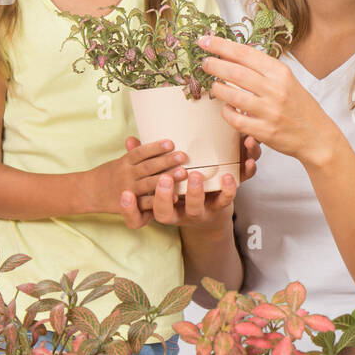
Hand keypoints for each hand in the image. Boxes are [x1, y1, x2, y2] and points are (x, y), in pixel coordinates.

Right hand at [88, 137, 186, 215]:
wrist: (89, 192)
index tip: (171, 143)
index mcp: (125, 161)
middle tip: (183, 156)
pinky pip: (146, 203)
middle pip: (148, 167)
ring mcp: (129, 189)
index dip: (155, 147)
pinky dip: (160, 199)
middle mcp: (127, 174)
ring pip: (149, 183)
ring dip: (166, 178)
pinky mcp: (131, 204)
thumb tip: (134, 137)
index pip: (140, 152)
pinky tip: (175, 197)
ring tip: (183, 173)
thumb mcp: (119, 161)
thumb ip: (132, 152)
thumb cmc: (110, 175)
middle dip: (166, 161)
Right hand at [117, 134, 261, 229]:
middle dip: (163, 195)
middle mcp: (176, 213)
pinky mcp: (218, 208)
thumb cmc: (179, 190)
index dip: (130, 207)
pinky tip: (228, 176)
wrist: (210, 215)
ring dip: (194, 192)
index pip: (141, 208)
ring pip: (194, 208)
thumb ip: (145, 161)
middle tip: (164, 178)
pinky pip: (224, 201)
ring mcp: (197, 212)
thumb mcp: (160, 180)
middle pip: (165, 211)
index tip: (125, 195)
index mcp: (158, 207)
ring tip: (194, 175)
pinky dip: (228, 189)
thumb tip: (130, 139)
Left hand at [197, 35, 334, 163]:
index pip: (246, 53)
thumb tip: (231, 55)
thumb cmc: (300, 107)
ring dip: (217, 89)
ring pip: (232, 95)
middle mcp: (276, 90)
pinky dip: (226, 112)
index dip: (221, 45)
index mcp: (281, 73)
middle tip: (205, 63)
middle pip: (235, 72)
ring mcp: (270, 111)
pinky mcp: (265, 131)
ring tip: (214, 86)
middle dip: (214, 65)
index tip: (205, 40)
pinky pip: (235, 119)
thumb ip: (262, 69)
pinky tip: (227, 108)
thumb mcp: (287, 81)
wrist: (317, 136)